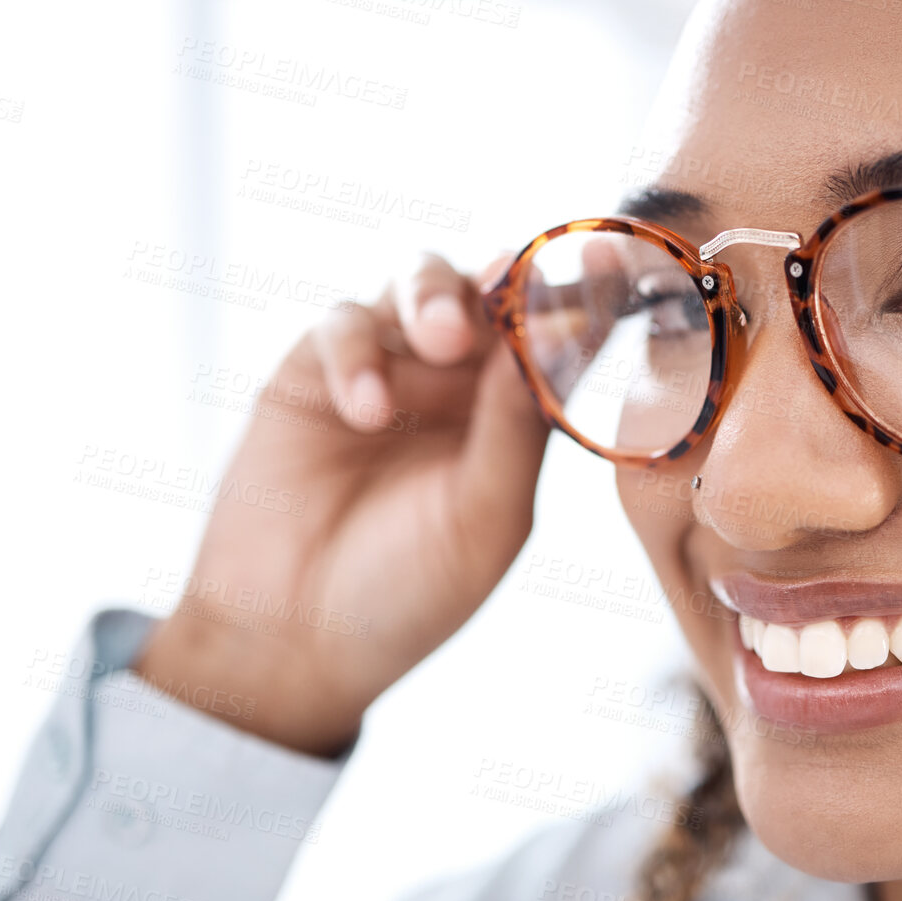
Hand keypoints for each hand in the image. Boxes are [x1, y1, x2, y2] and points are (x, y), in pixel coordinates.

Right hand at [132, 254, 549, 755]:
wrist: (295, 640)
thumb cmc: (408, 593)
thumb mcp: (485, 519)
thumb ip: (515, 430)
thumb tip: (549, 335)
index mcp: (515, 415)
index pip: (558, 337)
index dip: (585, 296)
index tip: (606, 259)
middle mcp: (457, 380)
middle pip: (491, 288)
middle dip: (506, 279)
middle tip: (508, 291)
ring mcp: (387, 367)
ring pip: (419, 282)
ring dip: (436, 296)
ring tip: (442, 339)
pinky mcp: (314, 371)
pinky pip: (345, 326)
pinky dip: (360, 355)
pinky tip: (367, 413)